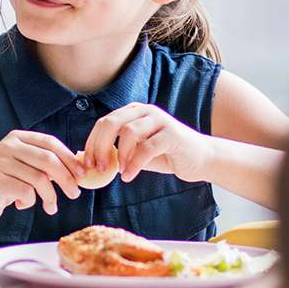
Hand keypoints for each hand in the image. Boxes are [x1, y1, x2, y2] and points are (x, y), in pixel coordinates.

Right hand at [0, 130, 83, 222]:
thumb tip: (78, 168)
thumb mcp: (24, 169)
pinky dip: (30, 202)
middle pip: (48, 159)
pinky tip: (22, 205)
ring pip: (39, 178)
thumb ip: (44, 165)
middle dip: (66, 178)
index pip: (50, 143)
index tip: (82, 174)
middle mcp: (8, 146)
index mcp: (17, 138)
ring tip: (50, 207)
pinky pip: (25, 192)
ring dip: (50, 196)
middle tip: (74, 193)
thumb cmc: (3, 186)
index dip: (69, 158)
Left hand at [83, 102, 207, 182]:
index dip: (92, 142)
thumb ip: (118, 153)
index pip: (104, 123)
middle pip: (112, 123)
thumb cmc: (167, 155)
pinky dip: (134, 164)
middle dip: (100, 147)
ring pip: (128, 132)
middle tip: (98, 167)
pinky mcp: (172, 134)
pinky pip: (147, 147)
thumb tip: (91, 160)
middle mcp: (145, 111)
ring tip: (117, 172)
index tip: (87, 163)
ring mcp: (160, 120)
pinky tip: (129, 176)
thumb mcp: (137, 152)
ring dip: (119, 155)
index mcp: (134, 113)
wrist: (201, 158)